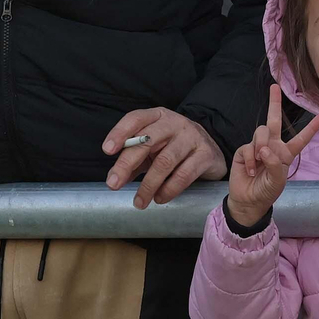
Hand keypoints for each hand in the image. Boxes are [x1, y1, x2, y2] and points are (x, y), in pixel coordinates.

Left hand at [102, 107, 228, 209]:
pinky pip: (184, 174)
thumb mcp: (153, 149)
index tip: (107, 150)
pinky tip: (160, 198)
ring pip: (165, 161)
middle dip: (127, 163)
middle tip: (113, 184)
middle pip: (147, 140)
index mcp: (158, 117)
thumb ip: (135, 161)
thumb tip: (115, 179)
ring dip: (148, 185)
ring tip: (139, 201)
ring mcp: (192, 137)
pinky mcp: (205, 155)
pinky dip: (169, 189)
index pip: (136, 118)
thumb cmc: (175, 147)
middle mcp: (175, 123)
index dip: (120, 132)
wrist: (211, 149)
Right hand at [227, 85, 318, 227]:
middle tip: (274, 87)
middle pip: (274, 120)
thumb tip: (264, 149)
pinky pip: (248, 147)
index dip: (310, 128)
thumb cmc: (267, 191)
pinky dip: (250, 159)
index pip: (300, 139)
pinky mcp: (243, 151)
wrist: (249, 201)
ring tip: (259, 162)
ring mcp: (257, 147)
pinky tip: (251, 170)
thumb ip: (275, 164)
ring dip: (261, 146)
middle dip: (274, 103)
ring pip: (261, 132)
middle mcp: (272, 146)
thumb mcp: (278, 180)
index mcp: (286, 153)